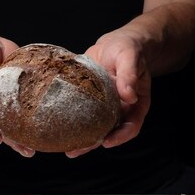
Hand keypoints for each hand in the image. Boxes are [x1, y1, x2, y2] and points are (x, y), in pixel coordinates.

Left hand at [66, 32, 150, 157]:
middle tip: (75, 151)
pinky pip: (81, 112)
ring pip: (94, 126)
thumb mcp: (130, 57)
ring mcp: (104, 105)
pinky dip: (72, 120)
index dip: (120, 136)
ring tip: (65, 147)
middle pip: (109, 131)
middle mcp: (120, 108)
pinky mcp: (90, 99)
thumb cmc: (128, 48)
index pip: (131, 126)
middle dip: (93, 144)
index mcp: (135, 103)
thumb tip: (129, 95)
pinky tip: (58, 125)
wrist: (116, 42)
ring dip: (81, 138)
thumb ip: (129, 74)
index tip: (107, 142)